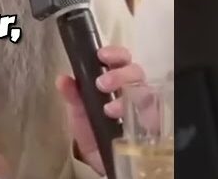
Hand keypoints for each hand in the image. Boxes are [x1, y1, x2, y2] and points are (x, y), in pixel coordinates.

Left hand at [56, 45, 145, 175]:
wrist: (102, 163)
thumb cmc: (94, 133)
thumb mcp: (79, 114)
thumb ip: (73, 96)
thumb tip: (62, 79)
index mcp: (117, 81)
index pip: (121, 59)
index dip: (115, 53)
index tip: (101, 55)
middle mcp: (134, 91)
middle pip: (137, 72)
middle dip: (120, 74)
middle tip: (101, 84)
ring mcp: (145, 108)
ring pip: (146, 91)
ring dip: (127, 96)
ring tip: (109, 109)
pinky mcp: (153, 127)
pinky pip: (155, 116)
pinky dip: (141, 115)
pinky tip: (124, 121)